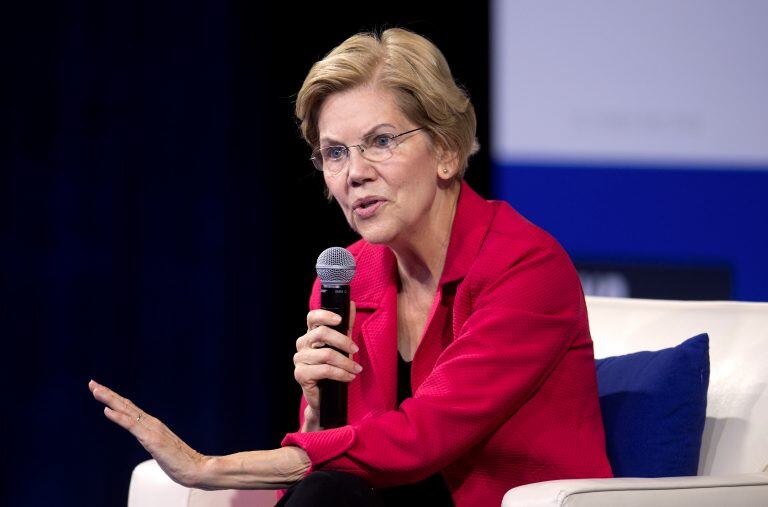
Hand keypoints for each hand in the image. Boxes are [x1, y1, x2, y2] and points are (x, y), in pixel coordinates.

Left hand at [88, 379, 207, 487]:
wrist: (197, 468)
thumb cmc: (181, 462)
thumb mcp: (162, 450)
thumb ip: (154, 442)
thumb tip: (149, 441)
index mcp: (153, 425)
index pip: (130, 409)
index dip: (114, 399)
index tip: (100, 390)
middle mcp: (152, 423)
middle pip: (126, 405)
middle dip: (108, 394)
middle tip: (92, 383)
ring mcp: (152, 430)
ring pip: (127, 411)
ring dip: (110, 399)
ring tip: (95, 390)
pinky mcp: (152, 440)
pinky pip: (132, 426)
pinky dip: (119, 417)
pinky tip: (107, 410)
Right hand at [294, 301, 359, 430]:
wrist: (324, 397)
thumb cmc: (332, 368)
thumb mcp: (341, 345)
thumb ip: (346, 326)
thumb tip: (351, 304)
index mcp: (310, 335)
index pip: (312, 317)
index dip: (325, 315)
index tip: (340, 320)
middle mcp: (302, 344)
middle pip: (322, 334)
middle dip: (343, 341)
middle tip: (356, 349)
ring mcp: (299, 359)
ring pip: (326, 354)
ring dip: (346, 362)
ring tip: (356, 369)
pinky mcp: (301, 374)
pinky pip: (324, 370)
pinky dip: (341, 374)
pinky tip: (349, 377)